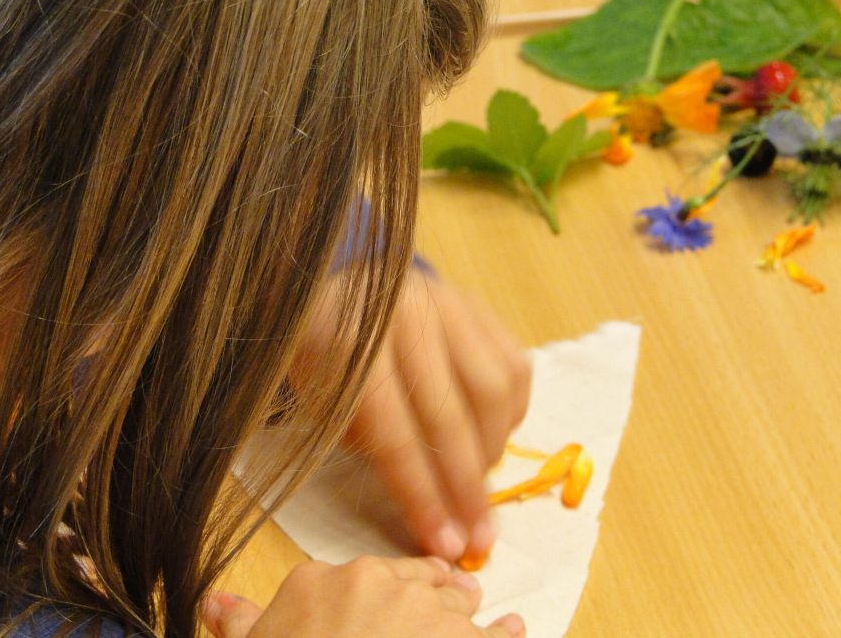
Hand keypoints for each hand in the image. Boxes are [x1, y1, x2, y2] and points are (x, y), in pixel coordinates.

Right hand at [201, 556, 525, 637]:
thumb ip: (242, 623)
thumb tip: (217, 605)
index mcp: (325, 581)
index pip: (363, 575)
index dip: (383, 589)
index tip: (390, 597)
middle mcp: (378, 585)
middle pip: (413, 580)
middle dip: (430, 591)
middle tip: (443, 599)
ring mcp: (425, 614)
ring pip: (454, 602)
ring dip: (465, 610)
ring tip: (478, 611)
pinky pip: (496, 634)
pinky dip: (506, 632)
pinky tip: (513, 628)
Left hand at [345, 271, 531, 559]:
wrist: (345, 294)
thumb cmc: (330, 360)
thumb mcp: (326, 403)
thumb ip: (371, 447)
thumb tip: (434, 508)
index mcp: (352, 343)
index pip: (394, 435)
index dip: (421, 496)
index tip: (444, 545)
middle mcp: (405, 316)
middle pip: (449, 417)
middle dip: (467, 490)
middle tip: (481, 539)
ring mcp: (448, 304)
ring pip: (493, 391)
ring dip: (492, 452)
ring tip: (479, 487)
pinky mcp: (478, 305)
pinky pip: (514, 367)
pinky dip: (510, 413)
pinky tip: (491, 439)